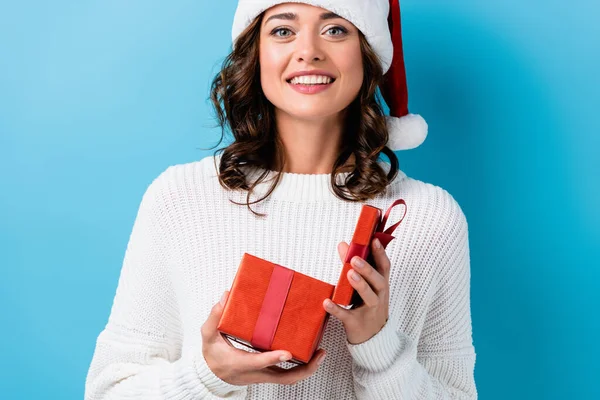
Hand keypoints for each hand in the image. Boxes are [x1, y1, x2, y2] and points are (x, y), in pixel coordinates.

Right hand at [201, 291, 326, 385]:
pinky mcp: (267, 374)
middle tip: (319, 354)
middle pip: (284, 378)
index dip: (272, 358)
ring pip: (289, 378)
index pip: (258, 363)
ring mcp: (263, 375)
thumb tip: (225, 298)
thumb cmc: (212, 355)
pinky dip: (300, 367)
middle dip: (305, 369)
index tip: (287, 352)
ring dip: (307, 368)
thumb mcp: (208, 336)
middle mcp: (255, 373)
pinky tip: (309, 354)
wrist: (211, 374)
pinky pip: (287, 374)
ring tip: (320, 353)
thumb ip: (214, 318)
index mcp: (240, 363)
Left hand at [323, 238, 389, 344]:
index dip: (380, 253)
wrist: (374, 339)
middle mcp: (379, 297)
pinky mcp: (357, 324)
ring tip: (349, 274)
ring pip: (369, 297)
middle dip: (368, 269)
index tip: (373, 240)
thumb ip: (354, 266)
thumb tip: (343, 245)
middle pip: (378, 281)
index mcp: (381, 285)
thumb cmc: (368, 306)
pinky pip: (347, 316)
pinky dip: (337, 309)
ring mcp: (370, 311)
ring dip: (360, 285)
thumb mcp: (366, 286)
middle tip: (355, 258)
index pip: (384, 267)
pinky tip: (326, 302)